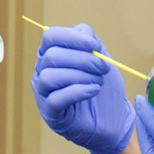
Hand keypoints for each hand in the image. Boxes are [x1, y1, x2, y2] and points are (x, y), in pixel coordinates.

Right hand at [31, 24, 134, 153]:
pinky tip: (93, 90)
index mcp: (51, 53)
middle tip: (103, 68)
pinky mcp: (51, 113)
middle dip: (83, 59)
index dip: (73, 38)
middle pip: (52, 56)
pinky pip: (55, 99)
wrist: (112, 117)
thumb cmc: (101, 84)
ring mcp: (43, 93)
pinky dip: (77, 92)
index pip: (50, 36)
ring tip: (99, 81)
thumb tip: (85, 35)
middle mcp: (42, 71)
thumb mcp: (100, 58)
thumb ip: (91, 43)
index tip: (95, 45)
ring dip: (80, 76)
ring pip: (50, 77)